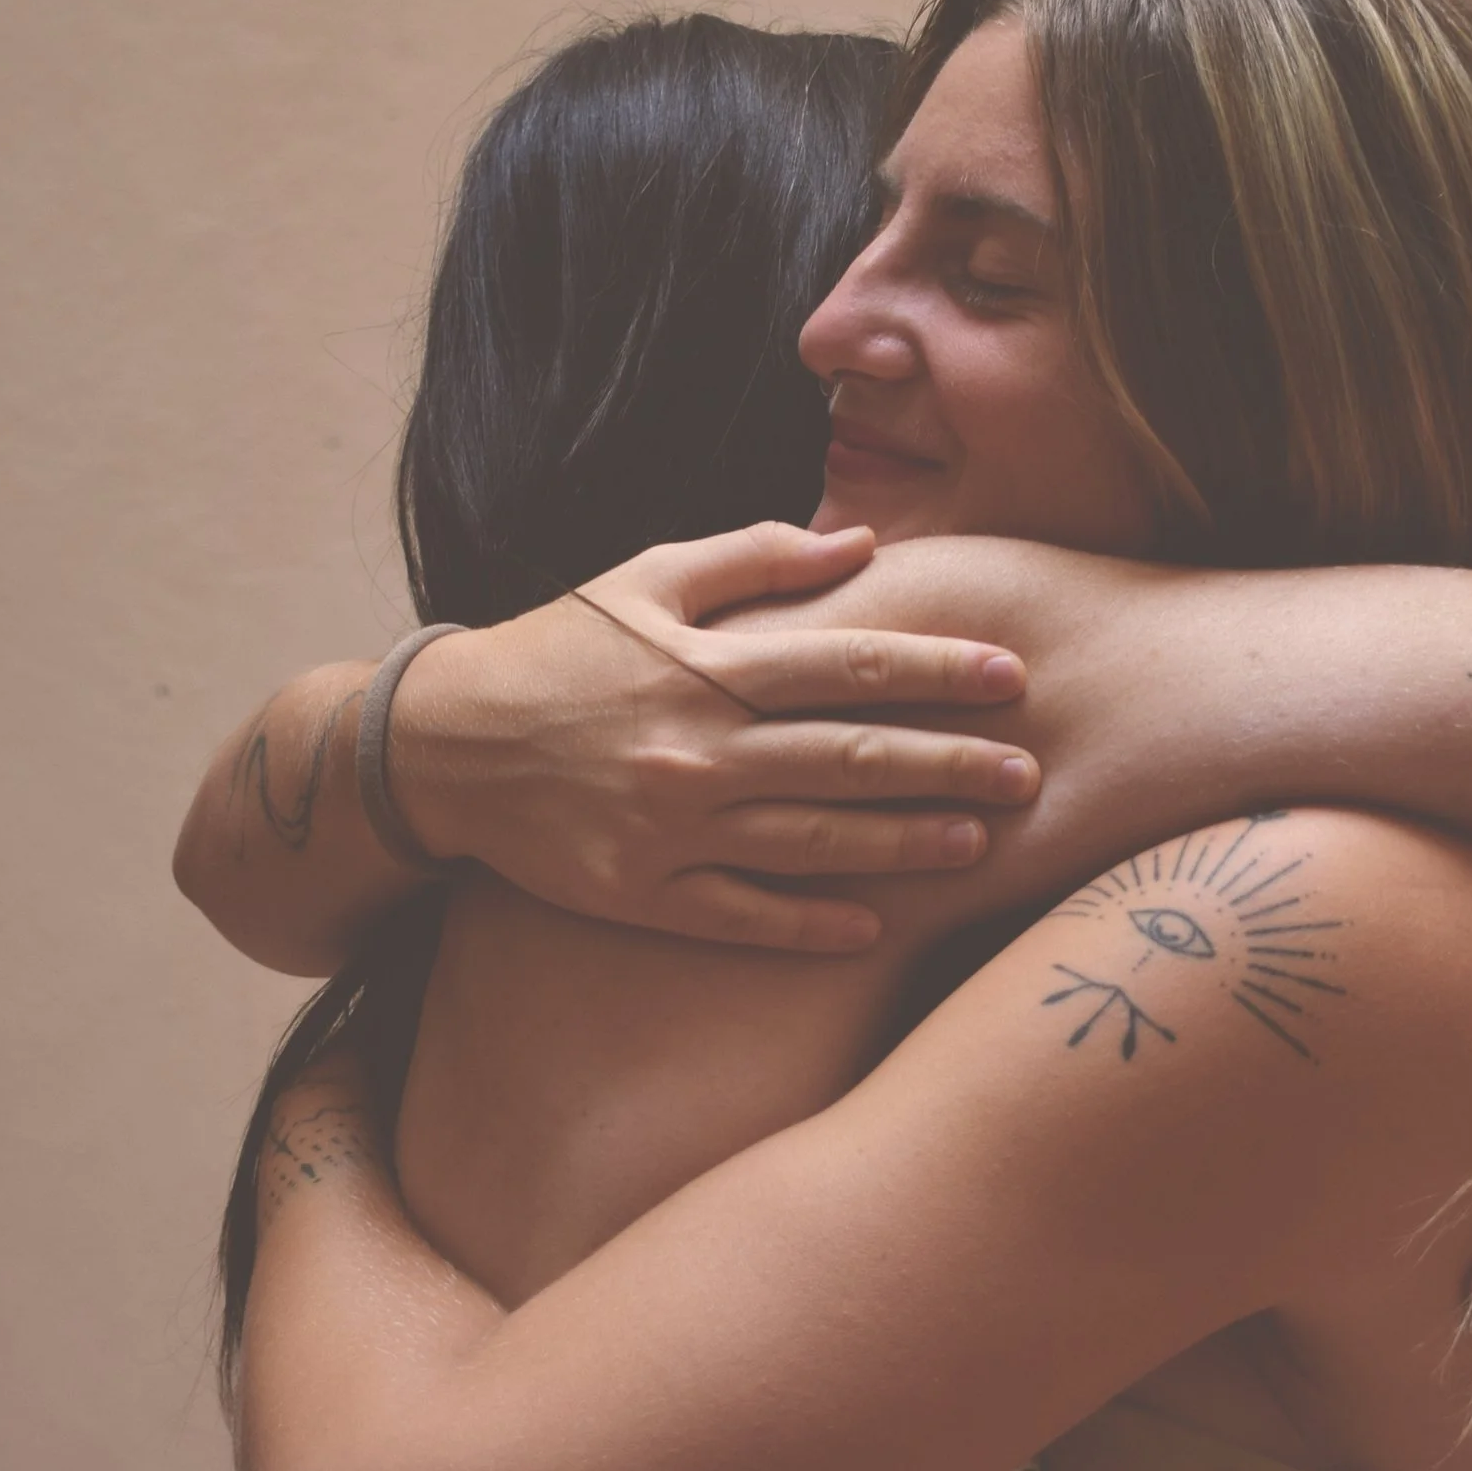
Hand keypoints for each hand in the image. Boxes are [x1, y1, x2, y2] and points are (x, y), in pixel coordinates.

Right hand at [389, 523, 1040, 951]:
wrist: (441, 745)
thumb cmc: (557, 650)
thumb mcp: (646, 580)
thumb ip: (756, 561)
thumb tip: (862, 543)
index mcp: (709, 666)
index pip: (852, 664)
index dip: (939, 669)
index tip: (1013, 674)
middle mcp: (700, 750)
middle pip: (852, 757)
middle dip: (950, 764)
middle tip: (1030, 772)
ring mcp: (673, 829)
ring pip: (814, 840)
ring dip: (903, 844)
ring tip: (978, 844)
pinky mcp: (643, 893)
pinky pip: (743, 916)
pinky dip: (810, 924)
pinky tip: (875, 927)